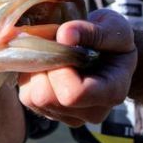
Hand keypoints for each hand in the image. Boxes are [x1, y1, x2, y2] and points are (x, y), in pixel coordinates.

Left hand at [18, 9, 136, 126]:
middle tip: (55, 46)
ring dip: (36, 70)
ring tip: (52, 54)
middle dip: (44, 67)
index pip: (74, 94)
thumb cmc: (114, 39)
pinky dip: (30, 76)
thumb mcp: (112, 26)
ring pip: (33, 98)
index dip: (59, 69)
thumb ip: (91, 31)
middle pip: (47, 98)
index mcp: (112, 92)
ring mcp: (71, 116)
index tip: (65, 46)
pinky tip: (47, 63)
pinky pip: (27, 97)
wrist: (112, 54)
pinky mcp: (53, 113)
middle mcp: (93, 112)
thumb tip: (64, 35)